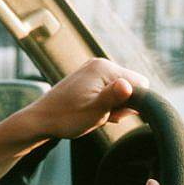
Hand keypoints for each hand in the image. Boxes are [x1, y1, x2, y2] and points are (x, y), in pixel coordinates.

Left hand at [24, 58, 148, 139]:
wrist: (41, 120)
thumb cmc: (66, 117)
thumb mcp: (94, 111)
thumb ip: (114, 97)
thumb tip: (129, 85)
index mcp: (104, 67)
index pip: (142, 83)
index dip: (133, 102)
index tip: (114, 112)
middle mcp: (100, 64)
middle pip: (132, 86)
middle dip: (123, 104)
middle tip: (103, 115)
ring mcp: (93, 71)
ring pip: (121, 91)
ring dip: (113, 106)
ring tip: (95, 114)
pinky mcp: (88, 79)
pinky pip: (109, 92)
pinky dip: (105, 104)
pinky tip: (92, 111)